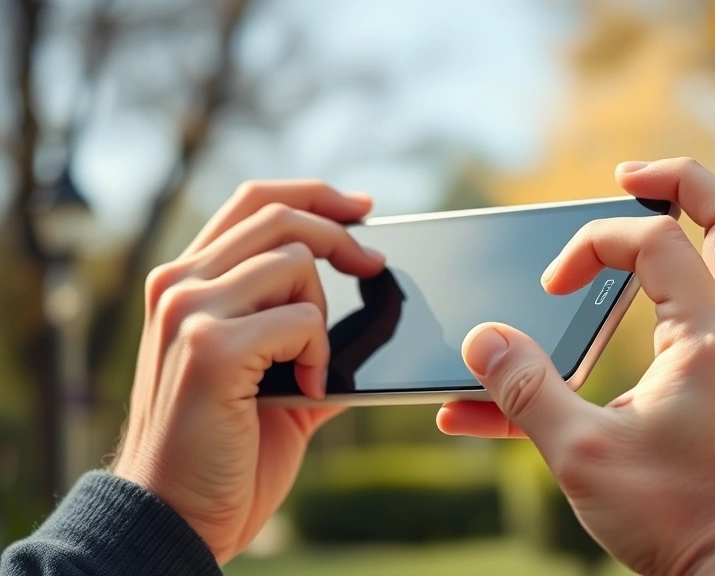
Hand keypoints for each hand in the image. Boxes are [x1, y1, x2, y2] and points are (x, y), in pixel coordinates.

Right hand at [111, 181, 384, 563]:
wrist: (178, 515)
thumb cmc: (225, 450)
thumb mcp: (269, 375)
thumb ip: (302, 333)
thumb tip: (370, 306)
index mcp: (187, 283)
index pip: (252, 202)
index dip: (312, 195)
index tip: (361, 208)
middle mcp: (178, 285)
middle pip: (277, 217)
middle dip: (341, 235)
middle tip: (375, 266)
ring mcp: (189, 312)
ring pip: (294, 261)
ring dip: (322, 313)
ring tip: (312, 364)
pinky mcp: (211, 348)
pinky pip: (302, 318)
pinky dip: (318, 351)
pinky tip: (308, 386)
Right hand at [437, 158, 714, 575]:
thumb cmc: (683, 522)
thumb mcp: (584, 456)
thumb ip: (525, 391)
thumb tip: (481, 342)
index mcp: (711, 336)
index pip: (651, 240)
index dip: (589, 245)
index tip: (551, 288)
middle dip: (679, 181)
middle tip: (627, 176)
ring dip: (705, 226)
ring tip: (656, 222)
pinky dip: (712, 281)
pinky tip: (673, 309)